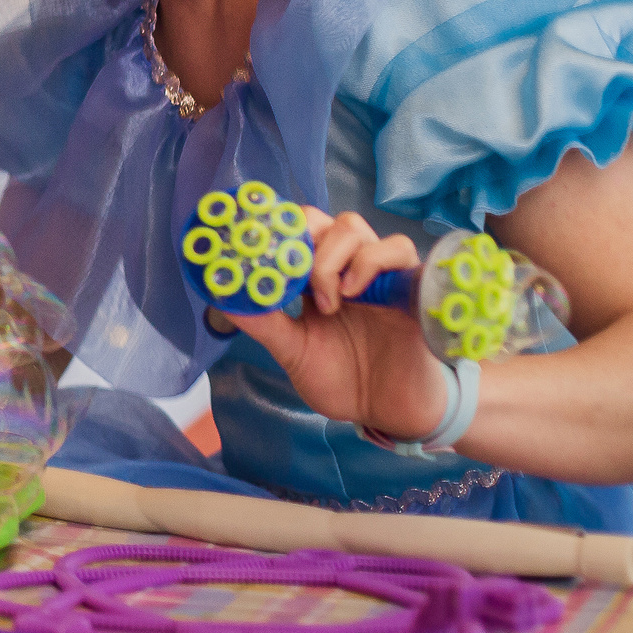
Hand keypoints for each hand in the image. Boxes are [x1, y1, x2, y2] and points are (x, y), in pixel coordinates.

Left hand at [233, 208, 450, 442]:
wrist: (388, 413)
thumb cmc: (345, 381)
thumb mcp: (294, 353)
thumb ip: (263, 323)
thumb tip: (223, 296)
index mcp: (316, 279)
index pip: (295, 231)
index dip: (275, 232)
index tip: (254, 248)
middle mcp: (345, 268)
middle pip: (321, 219)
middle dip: (301, 239)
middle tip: (297, 281)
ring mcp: (377, 273)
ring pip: (351, 226)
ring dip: (330, 256)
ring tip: (327, 302)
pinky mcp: (410, 284)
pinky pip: (397, 248)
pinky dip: (370, 260)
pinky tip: (354, 292)